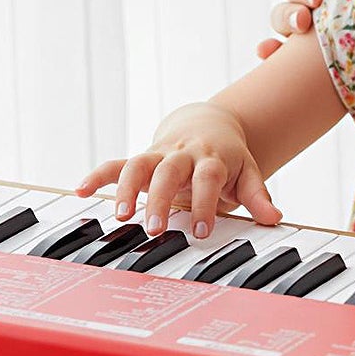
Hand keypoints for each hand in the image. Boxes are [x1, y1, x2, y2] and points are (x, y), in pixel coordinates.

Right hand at [76, 104, 282, 238]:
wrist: (210, 124)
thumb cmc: (229, 157)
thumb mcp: (249, 173)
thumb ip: (258, 196)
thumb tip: (274, 218)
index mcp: (211, 158)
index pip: (208, 178)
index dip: (204, 203)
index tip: (201, 232)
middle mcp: (183, 154)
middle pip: (168, 170)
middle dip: (159, 199)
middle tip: (153, 229)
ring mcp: (159, 154)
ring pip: (138, 164)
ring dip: (126, 189)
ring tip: (119, 216)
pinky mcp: (142, 157)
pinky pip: (115, 163)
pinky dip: (97, 175)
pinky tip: (80, 190)